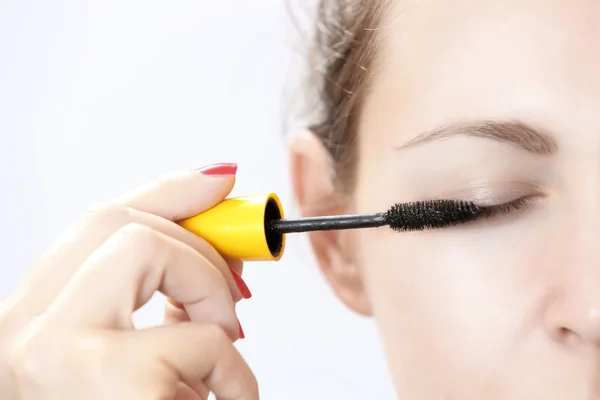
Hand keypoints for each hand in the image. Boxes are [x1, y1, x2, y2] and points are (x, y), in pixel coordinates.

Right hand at [0, 164, 257, 399]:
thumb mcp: (121, 364)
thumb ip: (153, 305)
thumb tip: (221, 246)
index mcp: (26, 323)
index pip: (93, 223)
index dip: (166, 192)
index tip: (219, 181)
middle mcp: (26, 333)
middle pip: (122, 224)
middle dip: (199, 247)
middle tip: (235, 296)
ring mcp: (66, 356)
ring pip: (155, 253)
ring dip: (215, 302)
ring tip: (223, 360)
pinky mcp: (122, 388)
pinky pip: (209, 340)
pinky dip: (239, 373)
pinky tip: (228, 397)